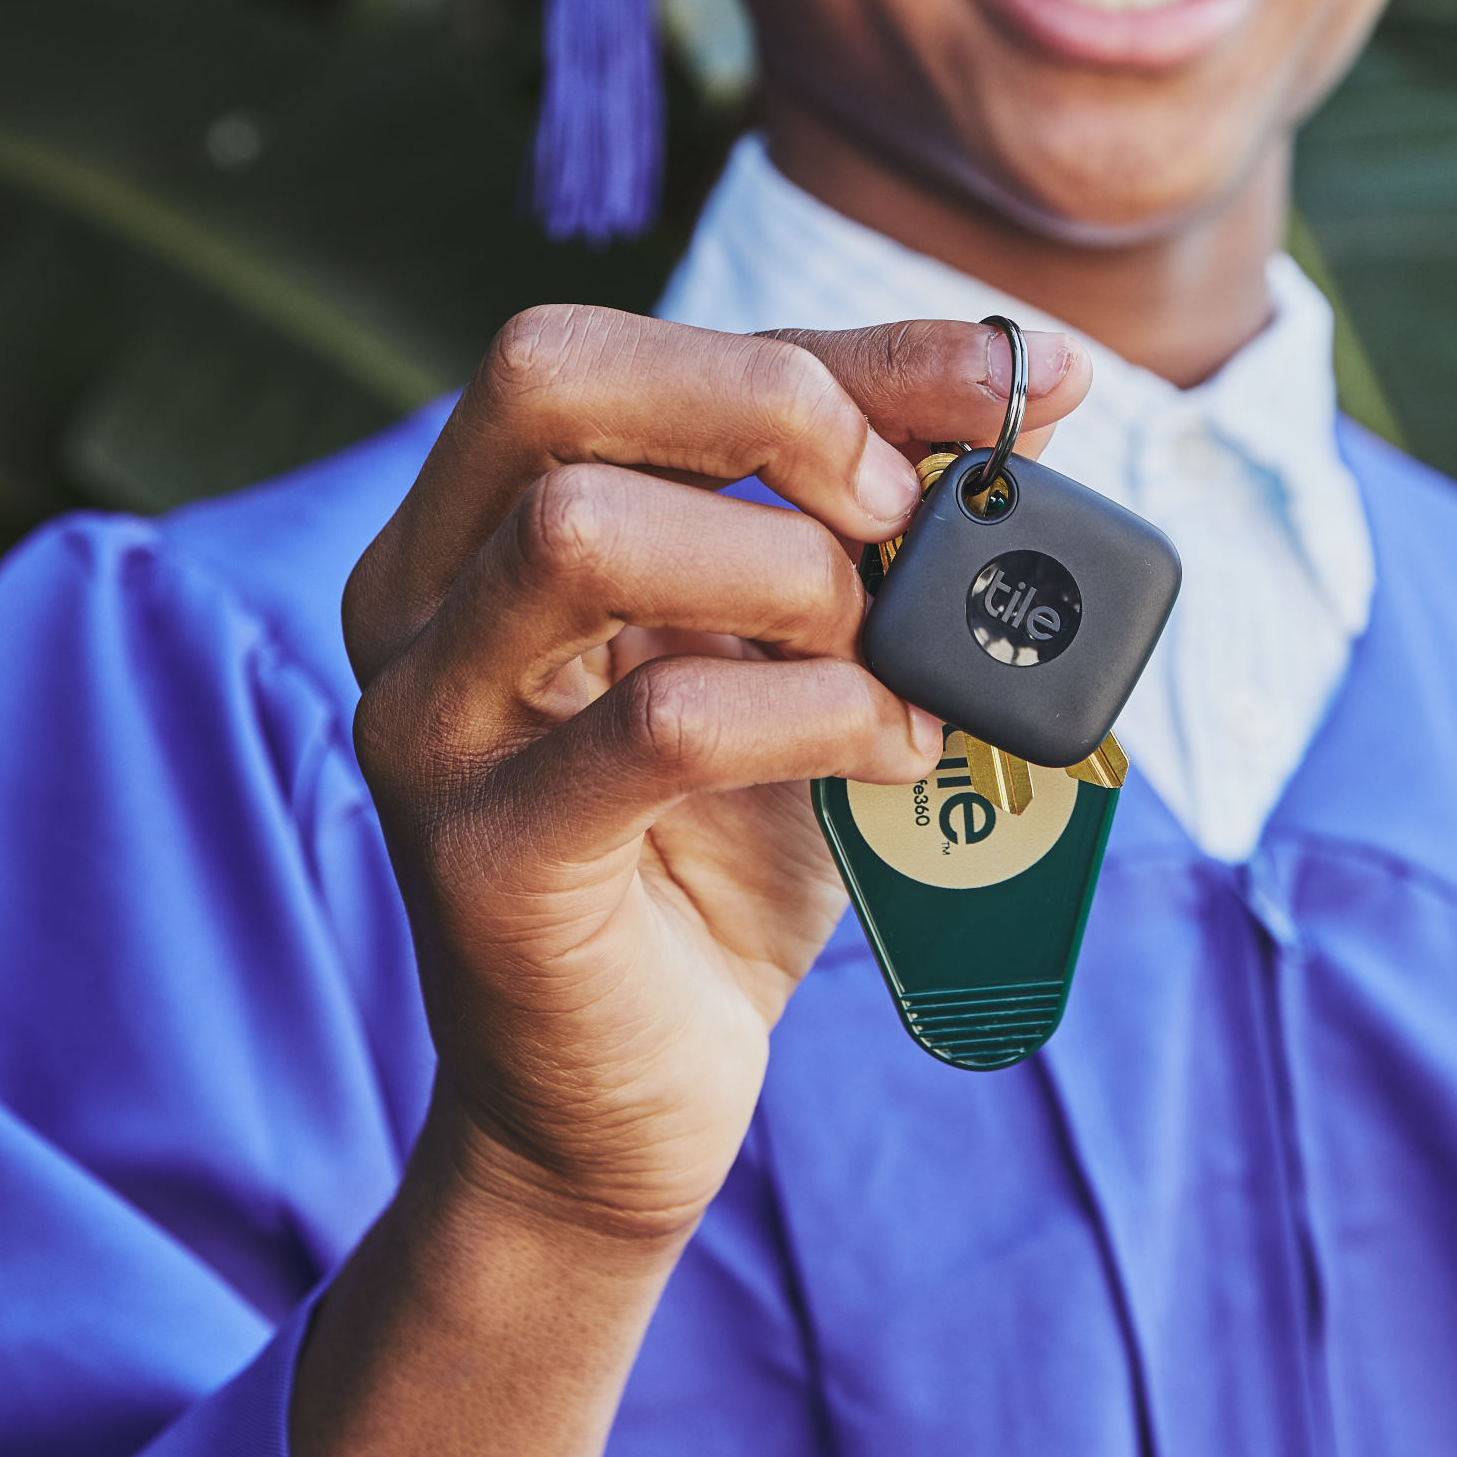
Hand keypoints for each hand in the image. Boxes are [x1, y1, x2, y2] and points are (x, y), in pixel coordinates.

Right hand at [343, 309, 1087, 1248]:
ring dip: (791, 567)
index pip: (629, 350)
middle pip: (548, 375)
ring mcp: (428, 727)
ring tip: (888, 648)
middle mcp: (413, 598)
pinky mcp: (486, 860)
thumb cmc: (720, 852)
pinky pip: (660, 723)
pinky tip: (896, 748)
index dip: (837, 346)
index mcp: (470, 519)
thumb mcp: (803, 650)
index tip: (1011, 377)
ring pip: (583, 532)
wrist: (624, 1110)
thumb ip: (872, 516)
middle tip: (904, 508)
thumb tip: (1044, 386)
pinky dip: (817, 710)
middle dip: (773, 406)